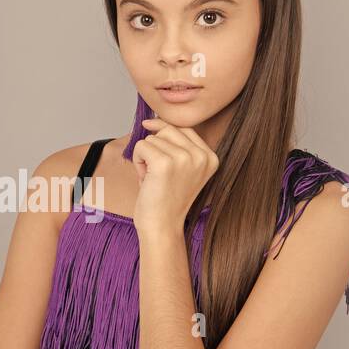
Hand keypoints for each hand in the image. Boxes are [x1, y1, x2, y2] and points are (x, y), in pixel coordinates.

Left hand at [131, 117, 218, 233]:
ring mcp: (185, 158)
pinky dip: (137, 161)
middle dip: (155, 147)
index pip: (185, 128)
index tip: (151, 134)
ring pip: (152, 138)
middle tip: (155, 173)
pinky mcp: (166, 163)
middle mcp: (202, 156)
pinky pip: (141, 145)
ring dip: (145, 156)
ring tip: (152, 179)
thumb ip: (176, 146)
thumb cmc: (166, 200)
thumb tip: (154, 120)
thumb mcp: (180, 169)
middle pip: (168, 130)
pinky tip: (145, 178)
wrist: (162, 228)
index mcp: (211, 157)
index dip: (164, 131)